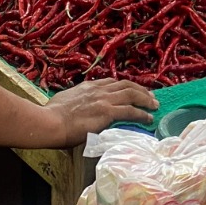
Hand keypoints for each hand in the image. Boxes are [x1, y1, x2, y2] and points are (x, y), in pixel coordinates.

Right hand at [43, 79, 157, 145]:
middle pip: (126, 85)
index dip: (125, 86)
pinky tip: (148, 118)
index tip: (132, 90)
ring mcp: (104, 100)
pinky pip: (130, 111)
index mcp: (89, 86)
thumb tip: (77, 106)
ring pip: (132, 95)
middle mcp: (99, 90)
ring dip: (146, 99)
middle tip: (150, 96)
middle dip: (140, 89)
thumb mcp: (66, 99)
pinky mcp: (107, 112)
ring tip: (155, 105)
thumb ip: (76, 100)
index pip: (111, 82)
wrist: (50, 122)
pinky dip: (142, 114)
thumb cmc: (52, 115)